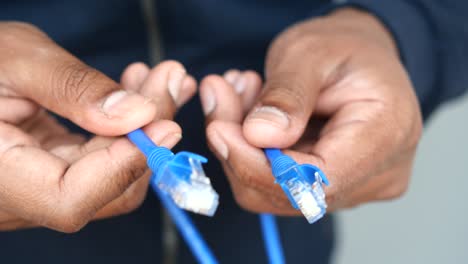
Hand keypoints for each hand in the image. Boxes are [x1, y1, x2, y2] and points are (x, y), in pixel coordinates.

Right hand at [0, 22, 195, 231]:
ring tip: (161, 80)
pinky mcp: (54, 173)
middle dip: (147, 134)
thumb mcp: (16, 59)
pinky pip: (101, 162)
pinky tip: (139, 93)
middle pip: (104, 188)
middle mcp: (18, 198)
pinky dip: (126, 128)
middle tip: (169, 81)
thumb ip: (74, 88)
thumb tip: (138, 115)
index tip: (164, 125)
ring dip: (145, 128)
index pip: (69, 200)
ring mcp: (39, 190)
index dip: (123, 167)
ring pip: (112, 176)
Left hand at [199, 8, 421, 214]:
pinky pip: (278, 183)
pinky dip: (253, 151)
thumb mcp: (311, 52)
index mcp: (386, 135)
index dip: (258, 166)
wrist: (360, 56)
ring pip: (276, 191)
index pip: (316, 182)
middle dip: (241, 152)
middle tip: (221, 100)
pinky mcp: (335, 185)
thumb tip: (258, 136)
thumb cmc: (345, 48)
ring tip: (240, 97)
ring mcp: (357, 184)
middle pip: (290, 193)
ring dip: (243, 148)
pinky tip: (251, 114)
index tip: (219, 129)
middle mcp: (379, 173)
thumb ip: (287, 95)